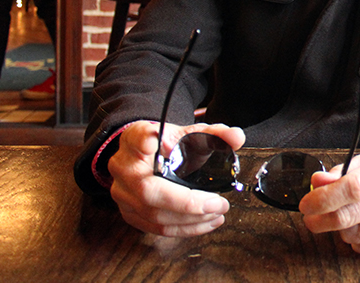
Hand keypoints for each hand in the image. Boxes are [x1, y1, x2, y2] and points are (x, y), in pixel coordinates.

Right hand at [107, 120, 244, 236]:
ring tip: (218, 213)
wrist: (143, 157)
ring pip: (154, 214)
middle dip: (188, 202)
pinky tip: (205, 222)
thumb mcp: (188, 132)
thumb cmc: (165, 143)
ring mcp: (123, 193)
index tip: (158, 141)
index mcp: (135, 139)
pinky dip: (184, 228)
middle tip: (218, 203)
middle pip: (149, 190)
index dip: (145, 140)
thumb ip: (214, 133)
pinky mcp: (129, 213)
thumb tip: (236, 137)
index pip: (136, 138)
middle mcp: (124, 167)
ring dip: (191, 219)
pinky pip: (155, 228)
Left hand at [299, 145, 359, 257]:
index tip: (308, 202)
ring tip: (352, 216)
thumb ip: (345, 171)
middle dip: (321, 219)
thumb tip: (317, 183)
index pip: (354, 186)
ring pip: (355, 234)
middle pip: (350, 215)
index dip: (325, 198)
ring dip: (343, 228)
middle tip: (311, 217)